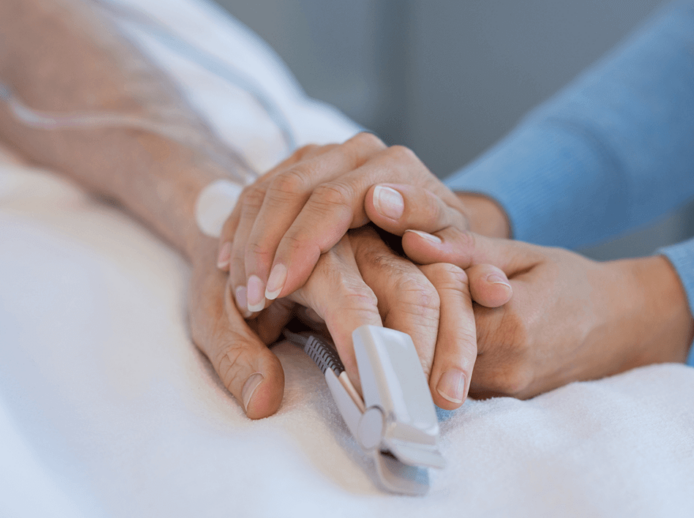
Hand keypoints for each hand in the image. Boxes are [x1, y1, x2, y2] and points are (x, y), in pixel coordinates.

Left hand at [189, 226, 509, 417]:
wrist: (248, 227)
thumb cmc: (234, 278)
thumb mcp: (215, 317)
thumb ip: (235, 357)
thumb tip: (263, 401)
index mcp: (311, 256)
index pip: (351, 302)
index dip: (366, 351)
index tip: (374, 403)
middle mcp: (360, 245)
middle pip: (411, 290)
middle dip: (422, 353)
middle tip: (420, 414)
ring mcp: (391, 249)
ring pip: (442, 281)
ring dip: (455, 340)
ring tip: (450, 398)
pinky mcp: (409, 259)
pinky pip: (452, 281)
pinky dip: (465, 320)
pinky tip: (464, 363)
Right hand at [216, 133, 473, 312]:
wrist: (431, 217)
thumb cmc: (445, 242)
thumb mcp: (464, 250)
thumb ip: (457, 250)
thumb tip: (418, 240)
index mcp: (396, 165)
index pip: (335, 199)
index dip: (302, 244)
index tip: (281, 288)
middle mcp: (358, 150)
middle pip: (292, 189)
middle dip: (267, 247)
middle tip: (252, 298)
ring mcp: (326, 153)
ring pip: (268, 189)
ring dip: (248, 243)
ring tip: (241, 292)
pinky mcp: (301, 165)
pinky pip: (257, 192)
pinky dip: (240, 229)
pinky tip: (229, 265)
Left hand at [402, 228, 693, 397]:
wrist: (621, 327)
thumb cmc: (569, 282)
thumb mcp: (520, 253)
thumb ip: (463, 249)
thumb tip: (409, 239)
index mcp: (512, 324)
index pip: (431, 312)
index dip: (407, 289)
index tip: (394, 267)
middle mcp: (506, 367)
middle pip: (427, 345)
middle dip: (407, 315)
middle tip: (392, 288)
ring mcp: (503, 391)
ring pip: (434, 365)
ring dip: (418, 337)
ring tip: (412, 305)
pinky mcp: (500, 401)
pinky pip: (451, 378)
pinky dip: (436, 354)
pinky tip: (432, 329)